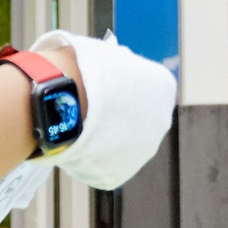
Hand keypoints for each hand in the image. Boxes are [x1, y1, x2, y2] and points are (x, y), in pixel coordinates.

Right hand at [27, 30, 175, 189]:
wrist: (64, 99)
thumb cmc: (81, 67)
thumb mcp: (108, 53)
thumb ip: (119, 65)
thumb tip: (113, 69)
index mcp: (163, 88)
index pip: (145, 89)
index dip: (118, 88)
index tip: (100, 87)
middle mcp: (160, 122)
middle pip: (136, 121)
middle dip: (115, 117)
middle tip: (87, 110)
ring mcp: (142, 152)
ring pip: (121, 146)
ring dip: (103, 140)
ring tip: (74, 126)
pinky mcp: (117, 175)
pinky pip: (102, 166)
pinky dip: (88, 159)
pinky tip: (72, 143)